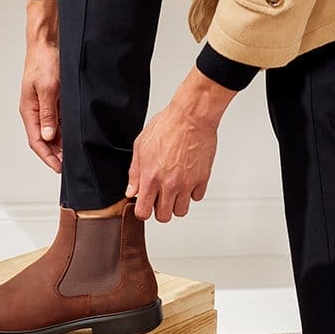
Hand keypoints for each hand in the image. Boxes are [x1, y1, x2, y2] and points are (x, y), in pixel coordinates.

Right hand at [19, 40, 62, 172]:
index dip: (47, 157)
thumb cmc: (44, 62)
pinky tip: (76, 137)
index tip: (58, 168)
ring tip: (74, 155)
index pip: (37, 141)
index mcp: (30, 111)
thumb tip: (47, 136)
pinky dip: (66, 132)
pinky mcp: (53, 102)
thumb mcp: (48, 88)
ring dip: (62, 144)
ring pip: (52, 133)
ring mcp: (45, 107)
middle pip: (44, 141)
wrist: (47, 43)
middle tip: (69, 166)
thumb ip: (48, 113)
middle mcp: (36, 112)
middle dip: (56, 155)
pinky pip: (59, 122)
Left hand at [126, 65, 237, 221]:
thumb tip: (132, 191)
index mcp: (151, 177)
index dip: (143, 210)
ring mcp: (187, 183)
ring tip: (174, 190)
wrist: (191, 117)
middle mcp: (169, 184)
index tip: (145, 204)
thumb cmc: (167, 126)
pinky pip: (196, 197)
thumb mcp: (141, 146)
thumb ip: (135, 172)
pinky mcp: (202, 179)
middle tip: (160, 197)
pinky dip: (192, 192)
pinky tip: (187, 180)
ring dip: (176, 203)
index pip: (143, 212)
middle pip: (164, 216)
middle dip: (160, 210)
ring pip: (181, 211)